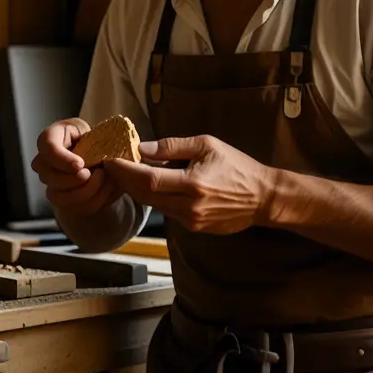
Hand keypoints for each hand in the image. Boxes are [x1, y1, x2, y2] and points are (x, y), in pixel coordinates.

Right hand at [31, 119, 123, 215]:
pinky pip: (75, 208)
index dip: (63, 160)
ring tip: (104, 178)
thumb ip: (90, 139)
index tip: (80, 164)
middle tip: (97, 172)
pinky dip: (95, 200)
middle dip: (75, 179)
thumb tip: (94, 158)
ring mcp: (50, 185)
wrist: (98, 154)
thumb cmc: (92, 138)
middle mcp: (43, 164)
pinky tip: (107, 188)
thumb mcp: (90, 130)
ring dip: (87, 191)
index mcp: (48, 140)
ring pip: (60, 197)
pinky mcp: (63, 201)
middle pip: (50, 177)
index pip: (49, 150)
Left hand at [105, 135, 278, 234]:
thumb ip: (172, 147)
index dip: (125, 170)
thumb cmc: (237, 166)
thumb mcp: (207, 145)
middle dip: (125, 180)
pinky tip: (150, 186)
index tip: (110, 159)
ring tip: (126, 173)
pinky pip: (167, 212)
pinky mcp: (194, 228)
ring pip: (154, 206)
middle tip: (111, 165)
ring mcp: (191, 220)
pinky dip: (155, 198)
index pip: (148, 179)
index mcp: (193, 184)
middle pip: (145, 195)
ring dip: (137, 190)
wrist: (262, 197)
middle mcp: (189, 206)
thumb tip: (142, 148)